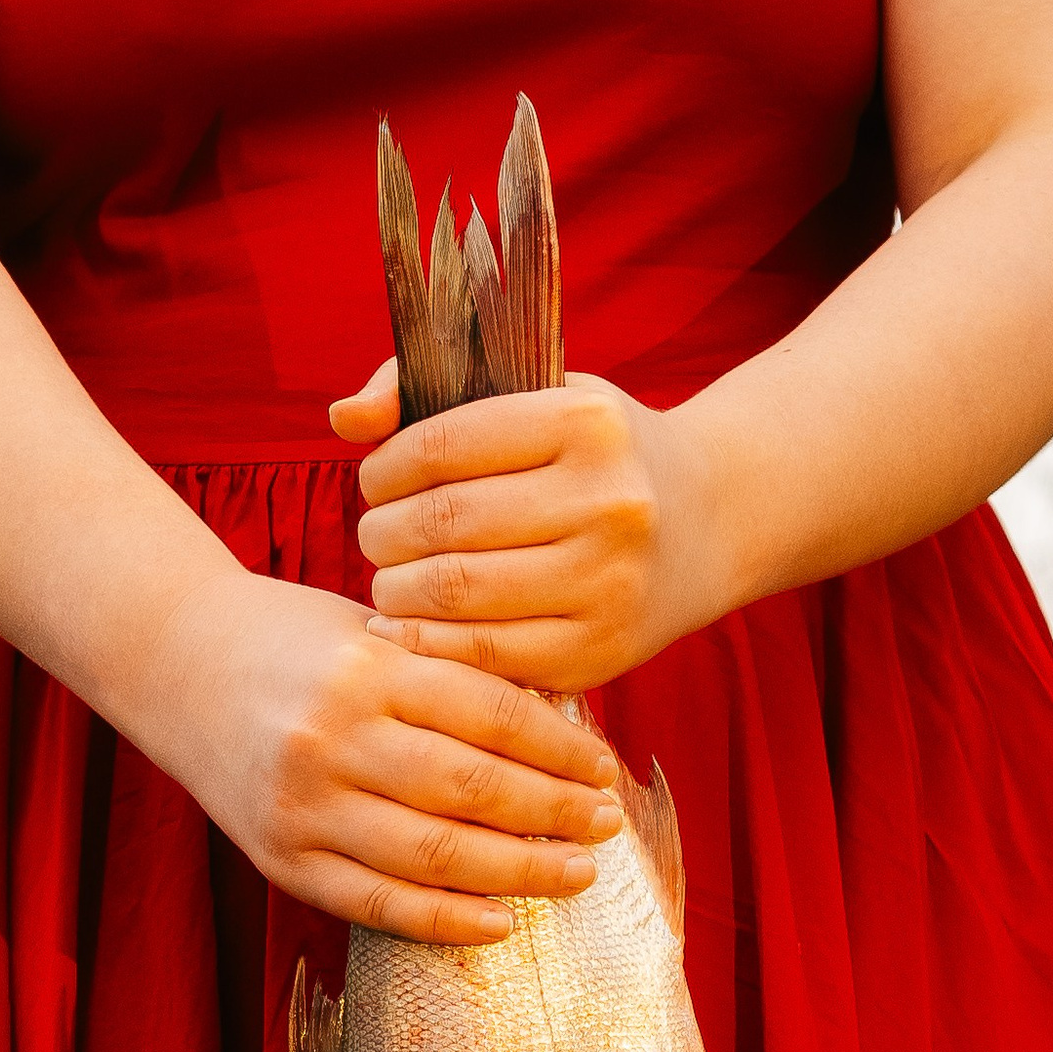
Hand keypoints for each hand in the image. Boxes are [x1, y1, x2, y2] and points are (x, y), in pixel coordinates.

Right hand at [140, 570, 624, 946]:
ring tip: (574, 874)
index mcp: (367, 669)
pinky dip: (444, 919)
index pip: (491, 715)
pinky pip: (376, 903)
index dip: (561, 751)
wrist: (173, 660)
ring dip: (518, 871)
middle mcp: (334, 737)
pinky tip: (499, 922)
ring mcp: (304, 805)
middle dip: (553, 814)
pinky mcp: (281, 858)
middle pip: (472, 789)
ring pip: (434, 855)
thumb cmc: (293, 640)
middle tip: (606, 826)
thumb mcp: (372, 633)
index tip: (605, 773)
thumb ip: (450, 677)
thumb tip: (559, 735)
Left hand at [337, 365, 725, 692]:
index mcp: (585, 424)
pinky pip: (485, 657)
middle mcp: (606, 503)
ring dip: (397, 591)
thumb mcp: (538, 398)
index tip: (376, 481)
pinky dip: (430, 644)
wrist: (710, 523)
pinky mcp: (599, 652)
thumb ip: (429, 394)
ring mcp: (607, 584)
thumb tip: (342, 419)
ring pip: (456, 594)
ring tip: (392, 581)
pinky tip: (413, 627)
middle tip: (377, 539)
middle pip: (443, 525)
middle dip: (384, 534)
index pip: (443, 443)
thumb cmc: (597, 457)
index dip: (385, 468)